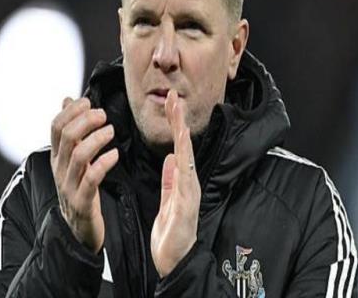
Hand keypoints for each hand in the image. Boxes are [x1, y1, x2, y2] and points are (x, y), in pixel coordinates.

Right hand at [50, 97, 118, 253]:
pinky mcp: (81, 201)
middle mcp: (59, 168)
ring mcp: (68, 185)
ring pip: (78, 155)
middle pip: (67, 136)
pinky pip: (91, 179)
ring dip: (97, 139)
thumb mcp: (72, 157)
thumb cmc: (79, 187)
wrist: (77, 229)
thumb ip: (70, 130)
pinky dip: (104, 163)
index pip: (56, 126)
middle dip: (86, 120)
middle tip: (103, 114)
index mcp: (57, 156)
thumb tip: (66, 99)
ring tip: (111, 131)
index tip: (88, 101)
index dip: (71, 110)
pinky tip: (115, 155)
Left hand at [151, 89, 201, 277]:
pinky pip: (184, 180)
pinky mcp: (187, 205)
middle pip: (184, 146)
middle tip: (174, 96)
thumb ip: (170, 179)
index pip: (178, 146)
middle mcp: (188, 182)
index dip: (175, 124)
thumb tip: (170, 157)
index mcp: (182, 180)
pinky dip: (183, 162)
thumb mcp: (167, 200)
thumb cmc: (172, 233)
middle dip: (179, 121)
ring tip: (179, 114)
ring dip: (182, 135)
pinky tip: (180, 148)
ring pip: (186, 158)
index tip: (170, 102)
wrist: (175, 262)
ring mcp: (189, 193)